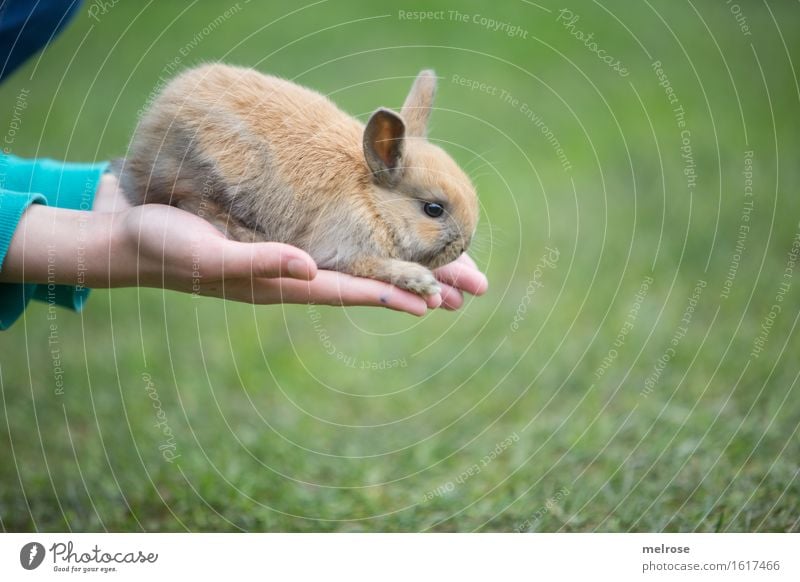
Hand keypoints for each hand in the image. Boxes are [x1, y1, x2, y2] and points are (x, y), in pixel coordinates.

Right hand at [2, 174, 487, 316]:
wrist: (135, 240)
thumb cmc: (167, 245)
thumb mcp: (212, 252)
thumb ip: (260, 261)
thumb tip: (308, 269)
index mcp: (282, 283)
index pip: (349, 290)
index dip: (391, 294)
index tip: (435, 302)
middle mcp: (294, 278)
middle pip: (366, 284)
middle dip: (416, 286)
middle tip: (467, 292)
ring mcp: (289, 266)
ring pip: (358, 271)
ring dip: (402, 275)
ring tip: (446, 283)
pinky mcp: (280, 248)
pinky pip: (336, 254)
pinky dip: (368, 257)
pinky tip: (384, 256)